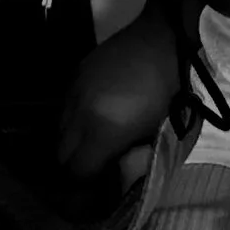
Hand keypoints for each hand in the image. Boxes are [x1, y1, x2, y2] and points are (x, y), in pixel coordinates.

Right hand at [54, 7, 184, 191]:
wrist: (163, 41)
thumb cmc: (170, 92)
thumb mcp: (158, 133)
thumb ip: (132, 158)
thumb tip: (115, 174)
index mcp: (103, 130)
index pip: (77, 171)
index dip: (84, 185)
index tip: (94, 188)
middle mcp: (80, 113)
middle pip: (61, 154)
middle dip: (73, 166)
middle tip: (92, 169)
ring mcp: (74, 92)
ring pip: (58, 130)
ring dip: (71, 143)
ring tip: (90, 144)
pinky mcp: (74, 75)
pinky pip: (64, 107)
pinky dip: (72, 119)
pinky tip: (90, 118)